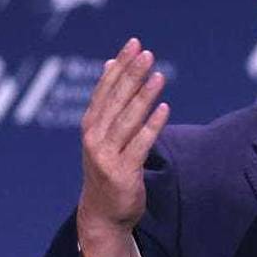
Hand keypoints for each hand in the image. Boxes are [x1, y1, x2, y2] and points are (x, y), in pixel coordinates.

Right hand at [77, 37, 169, 256]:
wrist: (103, 212)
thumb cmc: (107, 167)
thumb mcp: (103, 133)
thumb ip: (109, 102)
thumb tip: (112, 64)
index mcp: (91, 124)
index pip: (106, 88)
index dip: (120, 65)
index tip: (134, 44)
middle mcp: (95, 137)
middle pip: (116, 99)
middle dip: (132, 74)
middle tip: (147, 53)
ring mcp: (107, 155)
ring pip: (128, 119)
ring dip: (144, 96)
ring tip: (159, 75)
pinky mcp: (123, 171)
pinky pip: (140, 144)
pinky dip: (152, 126)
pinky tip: (165, 109)